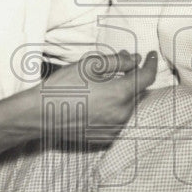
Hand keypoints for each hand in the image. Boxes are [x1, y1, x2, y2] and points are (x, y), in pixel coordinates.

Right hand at [42, 50, 157, 143]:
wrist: (40, 115)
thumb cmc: (62, 87)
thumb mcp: (90, 65)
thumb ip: (117, 61)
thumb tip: (135, 59)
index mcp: (119, 94)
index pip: (146, 77)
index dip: (151, 64)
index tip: (151, 55)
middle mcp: (121, 114)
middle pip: (138, 92)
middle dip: (135, 76)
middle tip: (124, 63)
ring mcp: (114, 128)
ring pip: (129, 105)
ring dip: (125, 92)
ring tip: (108, 81)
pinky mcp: (105, 136)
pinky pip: (119, 118)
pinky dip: (116, 107)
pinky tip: (101, 99)